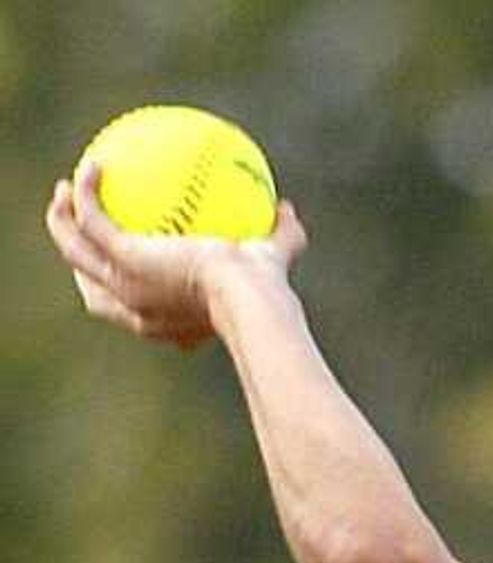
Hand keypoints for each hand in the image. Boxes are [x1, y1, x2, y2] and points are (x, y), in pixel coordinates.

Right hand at [45, 159, 306, 350]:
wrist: (250, 298)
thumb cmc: (266, 292)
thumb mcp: (273, 262)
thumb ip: (282, 238)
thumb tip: (287, 210)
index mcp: (168, 323)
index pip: (134, 310)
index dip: (121, 286)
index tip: (123, 254)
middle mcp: (140, 312)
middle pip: (93, 289)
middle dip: (80, 257)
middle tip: (81, 223)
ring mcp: (126, 288)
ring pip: (75, 252)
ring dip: (62, 221)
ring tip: (65, 190)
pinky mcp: (123, 261)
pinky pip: (90, 219)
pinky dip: (85, 193)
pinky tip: (91, 165)